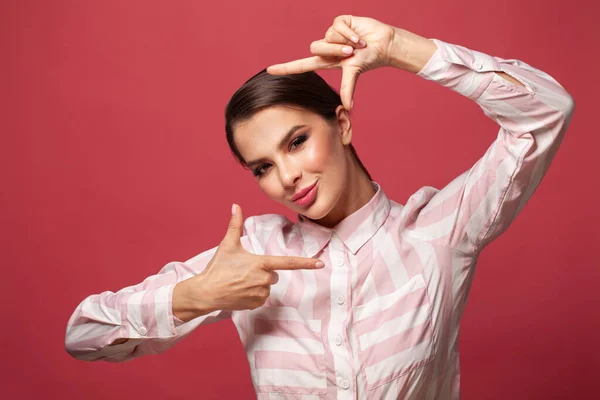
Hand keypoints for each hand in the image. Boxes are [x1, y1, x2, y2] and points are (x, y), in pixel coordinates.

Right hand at [173, 204, 324, 320]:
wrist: (206, 292)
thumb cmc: (218, 268)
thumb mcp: (227, 244)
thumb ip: (235, 224)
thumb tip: (236, 206)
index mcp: (261, 264)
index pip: (288, 263)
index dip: (306, 263)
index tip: (320, 264)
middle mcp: (264, 280)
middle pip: (273, 274)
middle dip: (263, 272)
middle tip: (244, 271)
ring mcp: (261, 294)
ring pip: (267, 287)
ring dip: (258, 284)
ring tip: (239, 282)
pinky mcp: (256, 305)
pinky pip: (261, 297)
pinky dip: (253, 294)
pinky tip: (239, 291)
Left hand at [266, 15, 396, 109]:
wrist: (383, 44)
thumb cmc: (369, 59)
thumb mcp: (354, 73)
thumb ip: (348, 88)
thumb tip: (348, 107)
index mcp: (326, 61)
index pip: (302, 65)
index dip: (286, 68)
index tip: (269, 70)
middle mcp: (326, 47)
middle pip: (315, 48)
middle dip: (333, 51)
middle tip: (350, 53)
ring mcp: (332, 33)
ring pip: (326, 36)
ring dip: (344, 41)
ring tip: (357, 44)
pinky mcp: (340, 22)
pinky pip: (337, 25)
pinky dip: (349, 33)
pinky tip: (358, 36)